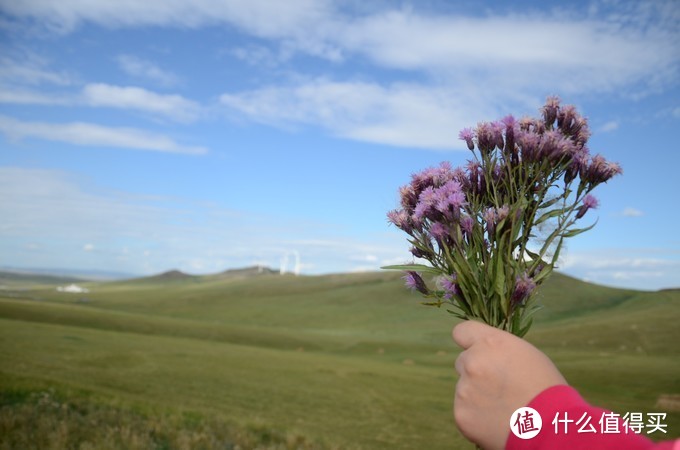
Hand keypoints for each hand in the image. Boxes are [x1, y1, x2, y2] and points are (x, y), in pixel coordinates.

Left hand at [452, 320, 566, 449]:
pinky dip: (477, 416)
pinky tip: (497, 421)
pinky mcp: (461, 413)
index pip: (462, 331)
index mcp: (490, 343)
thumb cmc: (545, 389)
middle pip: (463, 362)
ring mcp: (464, 389)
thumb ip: (498, 350)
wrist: (551, 428)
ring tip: (503, 407)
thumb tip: (484, 353)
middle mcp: (473, 362)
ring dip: (476, 395)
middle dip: (475, 372)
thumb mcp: (526, 355)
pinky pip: (464, 410)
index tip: (475, 351)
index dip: (469, 343)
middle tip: (499, 387)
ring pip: (464, 388)